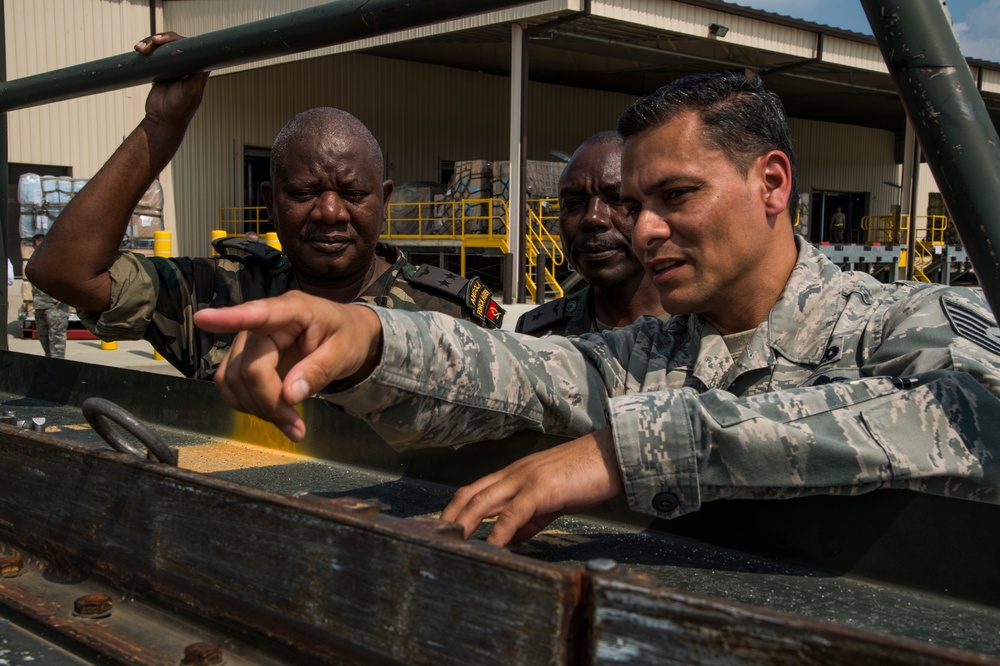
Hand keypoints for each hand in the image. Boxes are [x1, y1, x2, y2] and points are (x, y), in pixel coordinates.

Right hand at [135, 32, 208, 130]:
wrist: (161, 121)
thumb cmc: (179, 110)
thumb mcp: (191, 92)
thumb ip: (197, 76)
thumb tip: (204, 57)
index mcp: (198, 70)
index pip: (192, 46)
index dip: (177, 39)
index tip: (162, 41)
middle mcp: (188, 66)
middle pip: (176, 43)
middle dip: (162, 39)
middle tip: (151, 41)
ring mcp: (174, 67)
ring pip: (164, 47)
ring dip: (151, 43)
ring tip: (140, 48)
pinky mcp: (161, 69)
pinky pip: (155, 54)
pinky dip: (147, 50)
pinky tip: (139, 50)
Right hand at [193, 292, 384, 440]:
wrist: (346, 335)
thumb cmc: (347, 336)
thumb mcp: (345, 353)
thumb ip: (319, 371)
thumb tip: (290, 395)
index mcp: (292, 310)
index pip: (258, 314)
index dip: (229, 318)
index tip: (203, 318)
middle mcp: (262, 323)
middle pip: (247, 368)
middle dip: (268, 403)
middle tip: (297, 427)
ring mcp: (248, 341)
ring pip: (232, 380)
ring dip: (256, 408)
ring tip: (290, 421)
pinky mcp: (242, 359)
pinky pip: (230, 387)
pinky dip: (248, 406)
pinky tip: (274, 412)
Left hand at [441, 427, 623, 545]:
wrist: (614, 456)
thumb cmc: (589, 475)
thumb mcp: (554, 499)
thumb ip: (531, 518)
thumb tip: (511, 538)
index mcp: (517, 473)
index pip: (476, 489)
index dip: (456, 508)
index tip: (444, 528)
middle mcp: (515, 472)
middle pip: (471, 493)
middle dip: (450, 517)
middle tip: (434, 538)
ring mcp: (526, 478)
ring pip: (484, 500)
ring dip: (464, 524)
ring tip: (451, 544)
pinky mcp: (542, 489)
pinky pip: (513, 513)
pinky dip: (498, 532)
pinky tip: (492, 547)